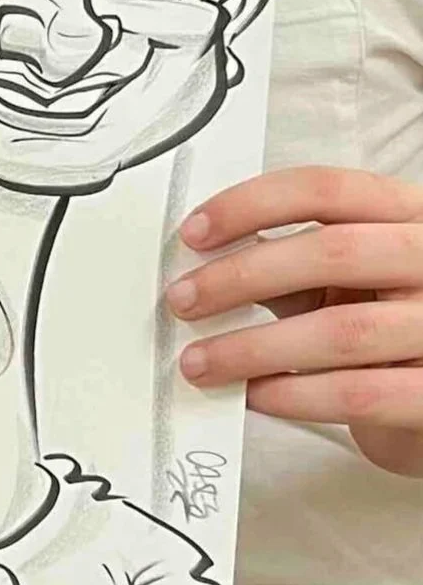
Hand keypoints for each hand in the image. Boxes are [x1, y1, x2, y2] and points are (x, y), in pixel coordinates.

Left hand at [168, 166, 422, 477]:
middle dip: (242, 276)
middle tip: (184, 300)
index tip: (194, 233)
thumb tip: (205, 261)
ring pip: (341, 331)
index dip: (251, 205)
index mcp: (406, 215)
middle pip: (331, 252)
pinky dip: (294, 395)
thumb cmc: (389, 321)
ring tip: (202, 361)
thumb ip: (294, 260)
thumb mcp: (352, 276)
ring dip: (253, 348)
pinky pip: (358, 394)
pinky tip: (254, 395)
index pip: (325, 189)